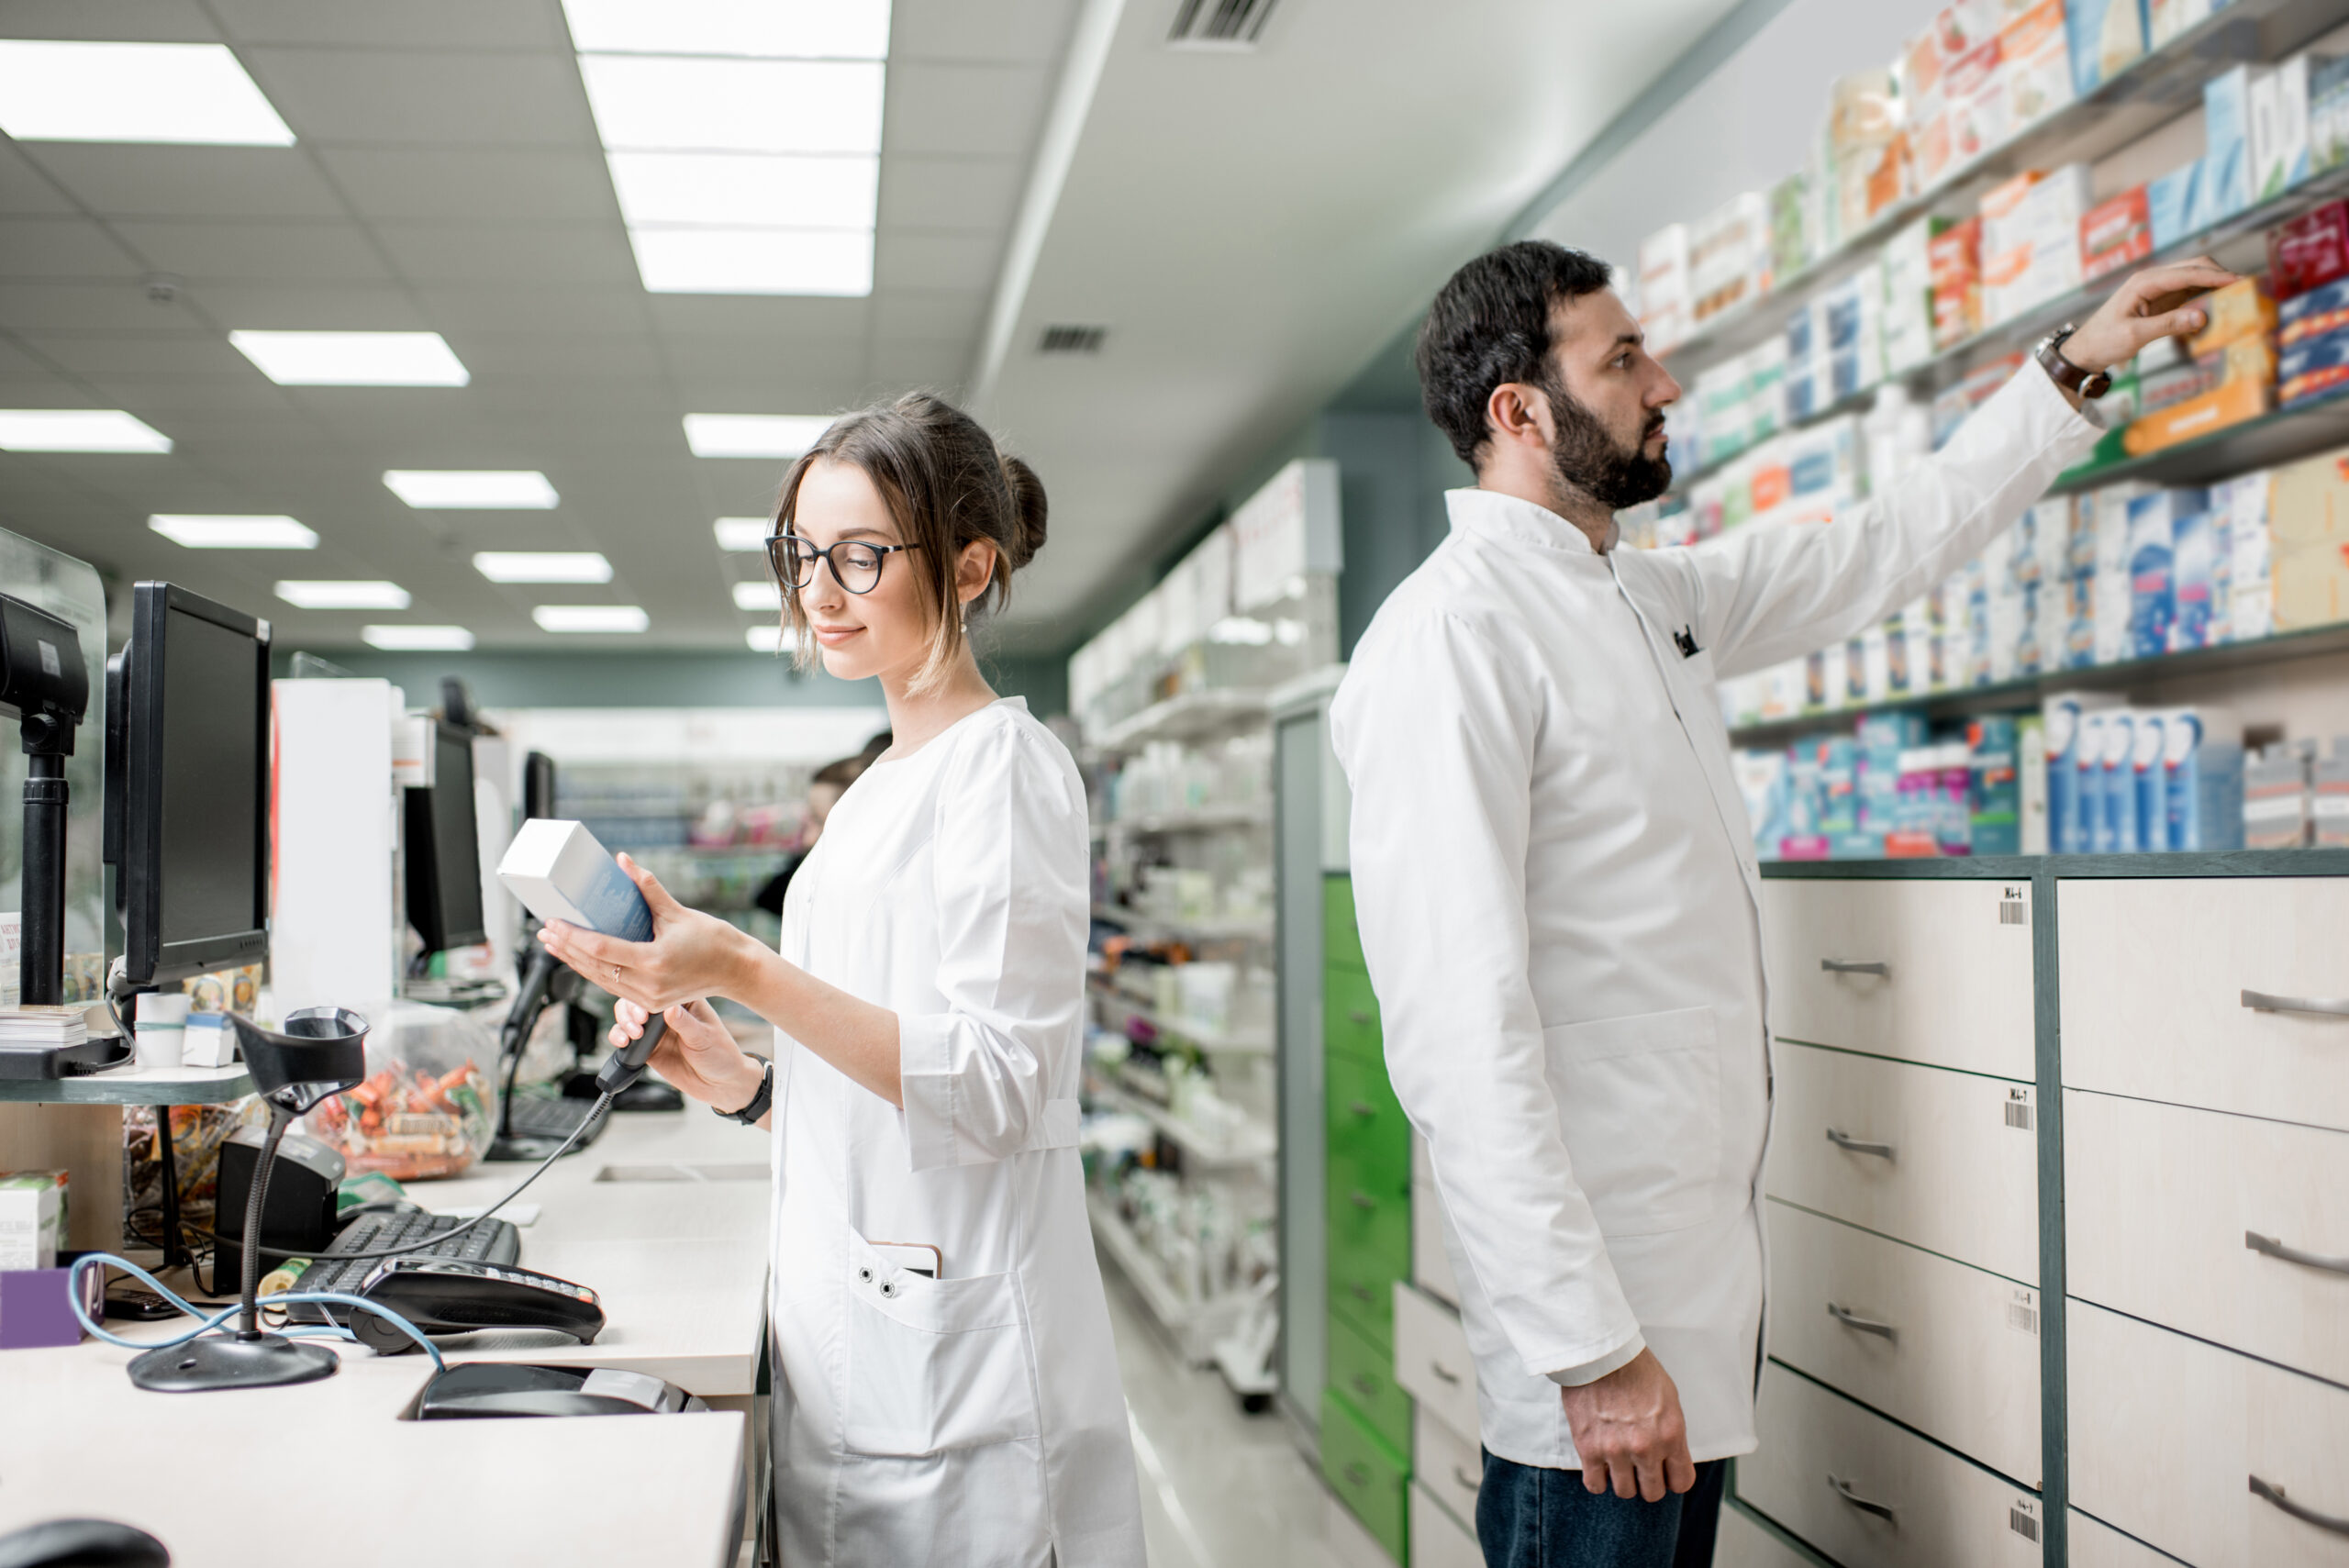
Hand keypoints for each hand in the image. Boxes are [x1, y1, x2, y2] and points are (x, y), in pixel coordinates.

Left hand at [538, 853, 752, 1012]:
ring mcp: (648, 999)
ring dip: (574, 961)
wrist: (735, 970)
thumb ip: (647, 887)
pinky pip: (612, 986)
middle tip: (545, 931)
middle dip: (565, 948)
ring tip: (553, 945)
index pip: (600, 949)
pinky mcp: (649, 1003)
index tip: (553, 922)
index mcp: (654, 962)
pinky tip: (578, 959)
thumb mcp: (677, 911)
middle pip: (593, 967)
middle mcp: (648, 985)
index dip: (572, 935)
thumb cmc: (712, 939)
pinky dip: (592, 971)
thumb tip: (623, 861)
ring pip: (599, 980)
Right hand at [610, 997, 764, 1112]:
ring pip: (628, 1017)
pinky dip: (618, 1037)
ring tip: (631, 1036)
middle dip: (630, 1010)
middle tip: (637, 1024)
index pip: (660, 988)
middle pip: (638, 1001)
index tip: (645, 1013)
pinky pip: (626, 1039)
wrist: (719, 1084)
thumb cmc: (720, 1054)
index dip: (647, 996)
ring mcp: (655, 1029)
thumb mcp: (705, 1038)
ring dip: (622, 1022)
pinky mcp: (647, 1047)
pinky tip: (622, 1043)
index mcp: (684, 1001)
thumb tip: (668, 1008)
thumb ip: (685, 1024)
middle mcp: (667, 1011)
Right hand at [1559, 1348, 1696, 1501]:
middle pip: (1652, 1492)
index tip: (1664, 1473)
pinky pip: (1595, 1484)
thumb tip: (1668, 1454)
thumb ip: (1670, 1431)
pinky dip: (1597, 1480)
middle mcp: (1646, 1447)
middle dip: (1647, 1482)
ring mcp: (1616, 1450)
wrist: (1599, 1352)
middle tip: (1639, 1468)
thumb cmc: (1634, 1368)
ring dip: (1622, 1480)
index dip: (1672, 1480)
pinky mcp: (1589, 1448)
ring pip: (1624, 1491)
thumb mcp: (1668, 1398)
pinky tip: (1598, 1466)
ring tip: (1617, 1463)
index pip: (1682, 1482)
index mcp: (1671, 1434)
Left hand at [2060, 256, 2239, 372]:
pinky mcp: (2162, 299)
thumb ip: (2167, 325)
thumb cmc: (2104, 341)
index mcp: (2144, 282)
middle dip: (2220, 274)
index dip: (2215, 276)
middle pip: (2194, 267)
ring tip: (2240, 293)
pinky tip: (2220, 304)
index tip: (2239, 280)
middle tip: (2246, 286)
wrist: (2087, 349)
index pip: (2186, 273)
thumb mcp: (2134, 336)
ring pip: (2195, 277)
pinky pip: (2190, 291)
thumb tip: (2201, 317)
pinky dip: (2206, 295)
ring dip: (2216, 283)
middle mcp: (2153, 279)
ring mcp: (2158, 288)